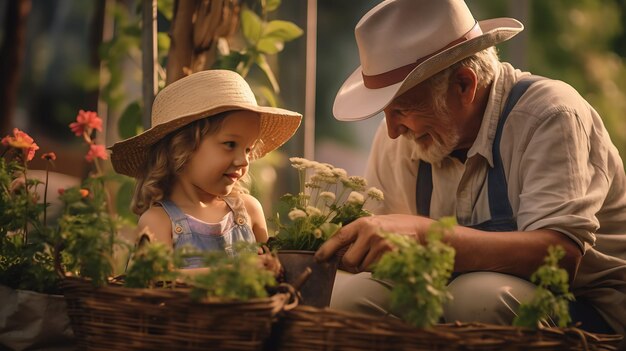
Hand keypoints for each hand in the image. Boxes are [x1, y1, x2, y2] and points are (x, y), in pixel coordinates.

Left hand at [314, 214, 432, 272]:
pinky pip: (376, 271)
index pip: (339, 237)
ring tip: (380, 254)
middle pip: (348, 261)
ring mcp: (381, 246)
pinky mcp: (391, 257)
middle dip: (351, 264)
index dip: (326, 249)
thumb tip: (336, 253)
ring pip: (363, 268)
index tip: (318, 259)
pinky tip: (388, 258)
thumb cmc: (395, 227)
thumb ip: (356, 235)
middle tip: (361, 259)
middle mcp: (370, 233)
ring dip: (368, 266)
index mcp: (363, 223)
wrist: (422, 230)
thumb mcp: (374, 224)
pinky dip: (379, 269)